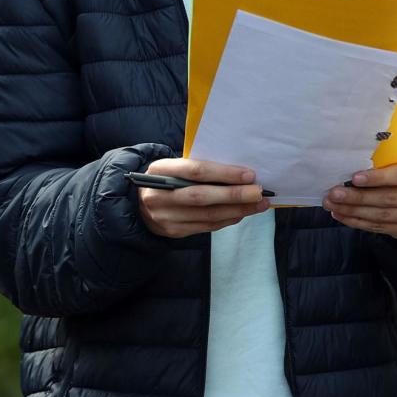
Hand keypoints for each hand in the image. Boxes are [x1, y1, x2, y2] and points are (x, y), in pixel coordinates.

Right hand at [137, 158, 269, 238]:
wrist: (138, 203)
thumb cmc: (167, 178)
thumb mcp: (173, 166)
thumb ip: (197, 168)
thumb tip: (239, 172)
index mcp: (160, 170)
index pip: (196, 171)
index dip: (224, 173)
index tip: (249, 174)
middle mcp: (160, 195)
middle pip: (202, 196)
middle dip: (234, 195)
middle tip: (259, 192)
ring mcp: (165, 216)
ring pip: (207, 215)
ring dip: (237, 210)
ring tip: (259, 204)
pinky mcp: (173, 231)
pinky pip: (206, 226)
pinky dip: (227, 220)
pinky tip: (242, 213)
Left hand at [323, 160, 396, 240]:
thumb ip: (385, 168)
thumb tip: (352, 175)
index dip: (377, 178)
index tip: (354, 178)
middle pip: (388, 199)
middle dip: (357, 197)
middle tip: (334, 194)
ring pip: (381, 216)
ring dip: (353, 212)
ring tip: (333, 206)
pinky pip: (379, 228)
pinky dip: (358, 222)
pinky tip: (342, 215)